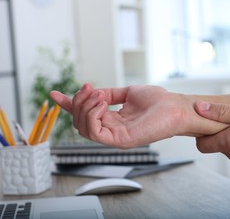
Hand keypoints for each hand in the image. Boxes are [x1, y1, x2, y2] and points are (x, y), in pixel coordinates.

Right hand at [50, 84, 226, 147]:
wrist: (175, 106)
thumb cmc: (158, 101)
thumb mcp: (128, 93)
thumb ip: (109, 94)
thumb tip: (92, 91)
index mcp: (112, 119)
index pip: (84, 115)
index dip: (68, 105)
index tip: (54, 94)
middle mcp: (111, 130)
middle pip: (80, 122)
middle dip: (78, 102)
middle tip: (89, 88)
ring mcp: (115, 137)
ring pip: (83, 128)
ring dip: (84, 108)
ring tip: (97, 95)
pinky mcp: (120, 140)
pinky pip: (95, 133)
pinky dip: (92, 116)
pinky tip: (101, 104)